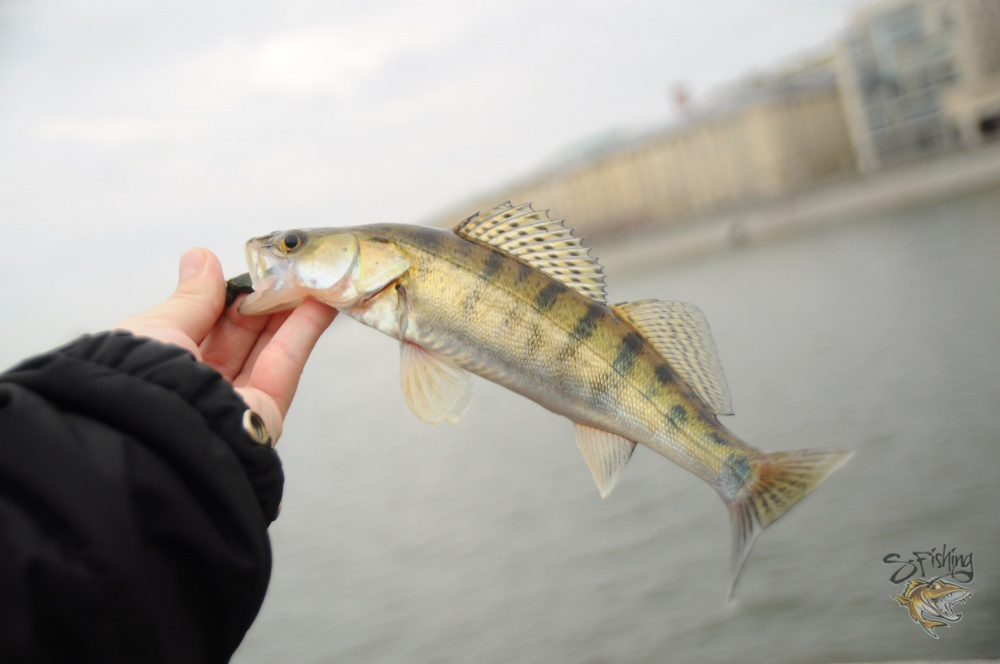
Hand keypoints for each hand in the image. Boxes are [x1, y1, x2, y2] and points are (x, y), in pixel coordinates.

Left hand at [116, 248, 336, 443]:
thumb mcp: (160, 326)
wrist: (157, 429)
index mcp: (166, 366)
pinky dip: (306, 328)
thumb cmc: (143, 377)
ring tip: (311, 275)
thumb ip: (193, 296)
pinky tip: (321, 300)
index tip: (251, 269)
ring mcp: (236, 399)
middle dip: (265, 300)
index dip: (229, 296)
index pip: (206, 326)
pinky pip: (287, 362)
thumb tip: (202, 257)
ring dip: (292, 309)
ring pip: (269, 347)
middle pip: (242, 336)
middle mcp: (201, 385)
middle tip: (288, 268)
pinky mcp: (267, 411)